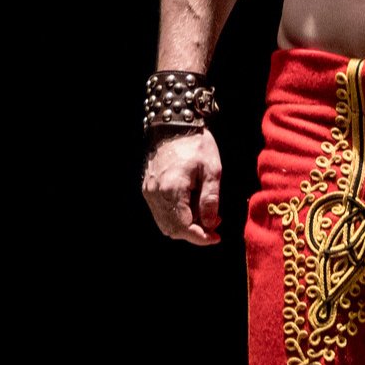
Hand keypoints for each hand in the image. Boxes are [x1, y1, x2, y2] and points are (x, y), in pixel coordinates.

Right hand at [142, 129, 222, 244]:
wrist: (174, 126)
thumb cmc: (196, 145)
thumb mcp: (212, 170)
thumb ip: (210, 200)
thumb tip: (210, 225)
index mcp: (173, 190)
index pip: (184, 228)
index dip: (201, 238)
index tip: (216, 237)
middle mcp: (156, 194)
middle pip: (173, 230)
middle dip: (194, 233)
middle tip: (214, 222)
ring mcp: (149, 192)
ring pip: (165, 224)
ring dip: (185, 226)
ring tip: (204, 213)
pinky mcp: (147, 188)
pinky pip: (160, 213)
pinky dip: (176, 216)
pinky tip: (190, 205)